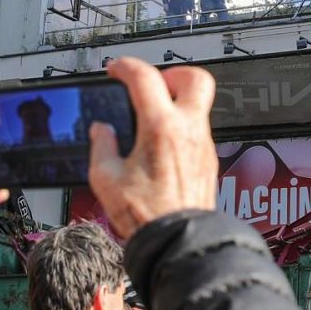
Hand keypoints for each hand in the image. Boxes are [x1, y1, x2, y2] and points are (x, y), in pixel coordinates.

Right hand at [88, 57, 216, 238]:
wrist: (178, 243)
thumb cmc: (146, 216)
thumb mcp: (106, 179)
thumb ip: (101, 146)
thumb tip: (101, 132)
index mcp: (161, 128)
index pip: (145, 77)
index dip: (126, 67)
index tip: (116, 71)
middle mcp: (189, 131)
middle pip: (195, 77)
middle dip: (171, 73)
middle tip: (152, 85)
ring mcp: (203, 145)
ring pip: (199, 105)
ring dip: (176, 102)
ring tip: (151, 118)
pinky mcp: (209, 162)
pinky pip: (198, 130)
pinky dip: (181, 127)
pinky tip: (161, 145)